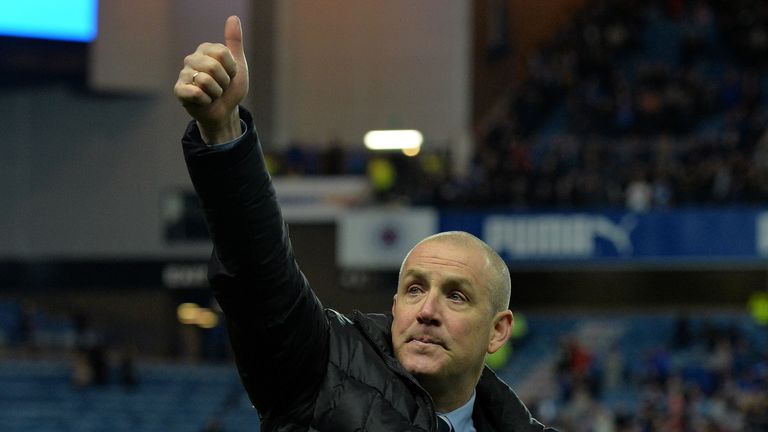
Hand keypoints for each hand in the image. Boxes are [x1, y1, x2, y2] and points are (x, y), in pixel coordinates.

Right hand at [174, 16, 248, 143]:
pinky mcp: (179, 90)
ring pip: (205, 81)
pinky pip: (196, 93)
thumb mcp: (238, 65)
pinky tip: (204, 101)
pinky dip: (206, 101)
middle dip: (224, 82)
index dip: (231, 69)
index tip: (230, 75)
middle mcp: (192, 58)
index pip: (223, 53)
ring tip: (213, 94)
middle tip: (221, 87)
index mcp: (205, 50)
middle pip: (214, 66)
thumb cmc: (230, 88)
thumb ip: (234, 42)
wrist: (225, 112)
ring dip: (216, 93)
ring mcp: (184, 74)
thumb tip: (233, 18)